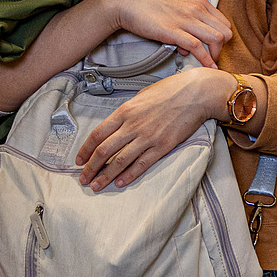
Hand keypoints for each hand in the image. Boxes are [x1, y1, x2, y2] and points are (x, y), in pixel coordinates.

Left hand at [76, 68, 232, 190]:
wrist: (196, 93)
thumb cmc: (171, 90)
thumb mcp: (142, 95)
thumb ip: (129, 111)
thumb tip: (120, 122)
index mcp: (125, 111)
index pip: (97, 134)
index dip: (85, 149)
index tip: (79, 160)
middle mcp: (133, 125)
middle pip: (104, 151)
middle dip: (91, 168)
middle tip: (83, 179)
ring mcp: (148, 137)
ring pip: (120, 161)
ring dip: (106, 176)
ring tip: (97, 186)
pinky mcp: (163, 146)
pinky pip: (142, 164)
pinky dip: (129, 175)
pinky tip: (120, 183)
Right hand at [104, 0, 232, 67]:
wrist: (130, 3)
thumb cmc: (151, 6)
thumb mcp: (178, 6)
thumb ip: (189, 22)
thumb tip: (191, 44)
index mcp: (199, 2)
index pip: (224, 22)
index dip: (223, 37)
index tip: (217, 46)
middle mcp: (196, 9)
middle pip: (224, 31)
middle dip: (222, 47)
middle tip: (213, 55)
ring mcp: (186, 20)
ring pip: (216, 39)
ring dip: (216, 54)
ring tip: (210, 62)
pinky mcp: (173, 31)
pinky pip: (197, 47)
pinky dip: (206, 59)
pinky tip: (207, 66)